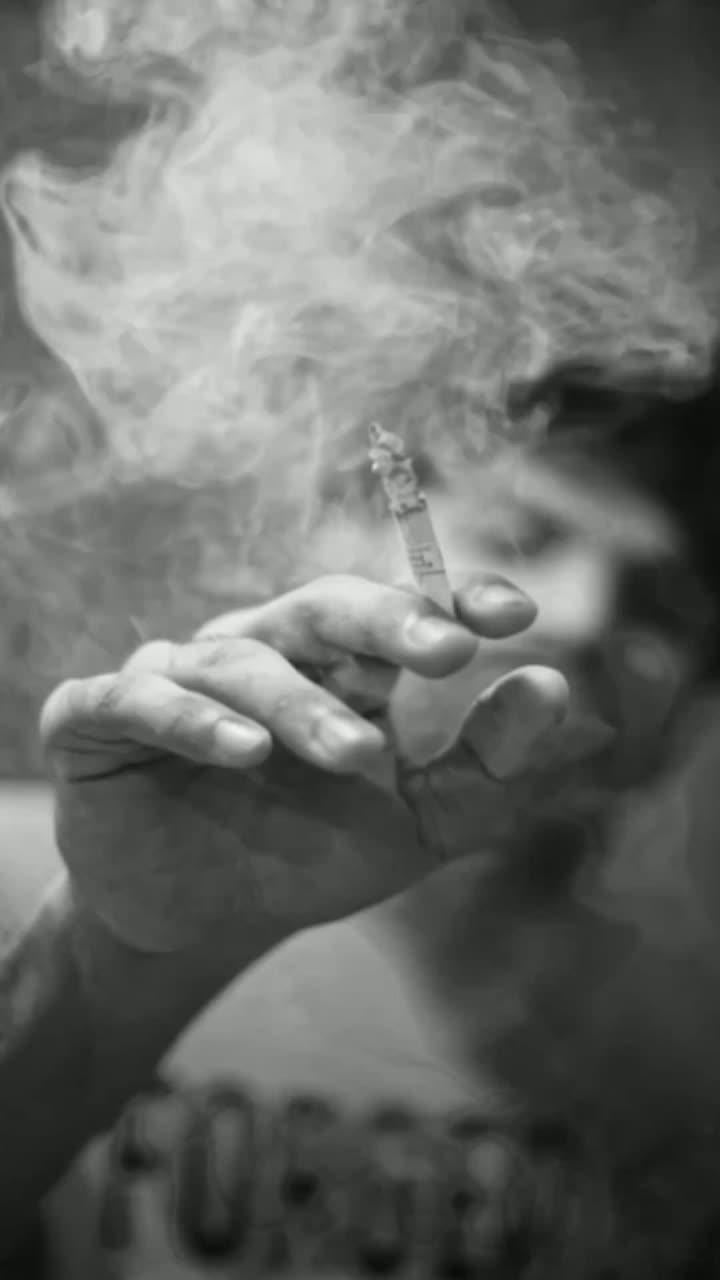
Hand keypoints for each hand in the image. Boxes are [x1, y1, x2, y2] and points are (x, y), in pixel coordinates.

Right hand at [40, 574, 567, 962]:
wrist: (196, 927)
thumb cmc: (304, 857)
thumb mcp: (416, 825)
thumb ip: (485, 764)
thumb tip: (555, 688)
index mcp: (331, 666)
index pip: (394, 612)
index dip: (449, 600)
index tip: (518, 614)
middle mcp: (258, 653)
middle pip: (320, 611)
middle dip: (386, 622)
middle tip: (449, 650)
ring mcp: (176, 676)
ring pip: (242, 662)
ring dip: (302, 706)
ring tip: (359, 756)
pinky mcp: (97, 716)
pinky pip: (141, 699)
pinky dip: (190, 718)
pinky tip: (242, 750)